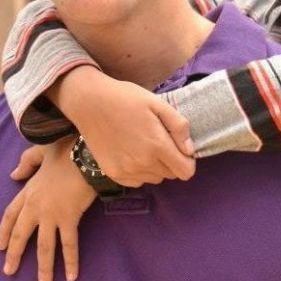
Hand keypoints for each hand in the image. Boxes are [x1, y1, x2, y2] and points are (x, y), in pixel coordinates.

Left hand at [0, 138, 95, 280]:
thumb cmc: (67, 149)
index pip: (10, 215)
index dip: (4, 231)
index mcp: (29, 191)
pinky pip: (69, 244)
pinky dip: (70, 261)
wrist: (86, 154)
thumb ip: (27, 162)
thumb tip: (13, 174)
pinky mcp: (69, 218)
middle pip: (20, 236)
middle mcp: (36, 207)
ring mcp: (51, 215)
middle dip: (14, 256)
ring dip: (43, 269)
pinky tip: (71, 276)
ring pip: (43, 247)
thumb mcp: (43, 150)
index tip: (0, 246)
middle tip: (10, 271)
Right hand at [50, 67, 195, 186]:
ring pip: (155, 179)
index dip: (188, 161)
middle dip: (172, 161)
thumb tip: (190, 150)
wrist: (90, 103)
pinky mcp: (113, 174)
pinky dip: (140, 171)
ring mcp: (126, 171)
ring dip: (156, 166)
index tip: (181, 148)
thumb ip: (179, 126)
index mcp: (157, 145)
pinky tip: (132, 152)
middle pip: (171, 175)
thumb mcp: (158, 104)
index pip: (186, 172)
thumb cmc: (127, 99)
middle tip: (161, 140)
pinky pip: (137, 181)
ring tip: (145, 144)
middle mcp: (143, 164)